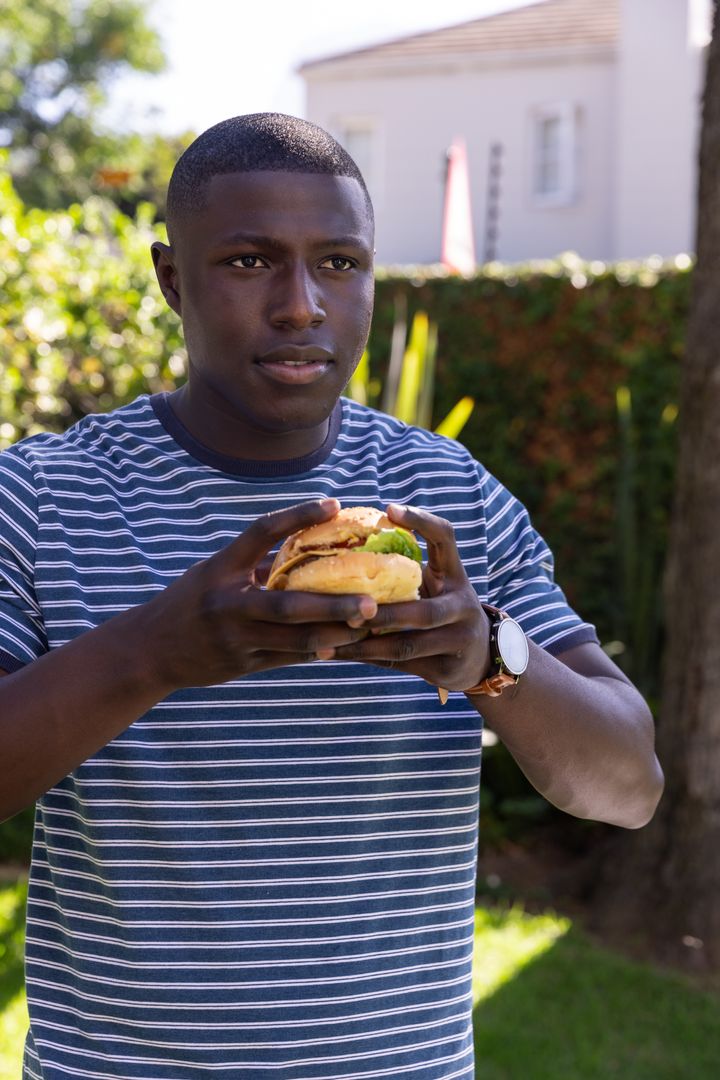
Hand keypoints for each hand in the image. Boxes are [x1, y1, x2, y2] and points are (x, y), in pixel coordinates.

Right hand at [138, 498, 377, 690]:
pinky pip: (287, 658)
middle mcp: (228, 602)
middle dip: (332, 603)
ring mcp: (235, 637)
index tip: (334, 503)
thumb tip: (310, 545)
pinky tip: (345, 646)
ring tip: (369, 626)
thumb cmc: (189, 602)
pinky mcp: (241, 663)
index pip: (262, 532)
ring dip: (335, 633)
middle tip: (371, 599)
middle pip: (288, 603)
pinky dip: (317, 650)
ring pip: (294, 638)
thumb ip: (257, 563)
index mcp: (220, 567)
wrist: (150, 650)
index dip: (298, 515)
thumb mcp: (214, 573)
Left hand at [321, 504, 490, 692]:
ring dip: (364, 644)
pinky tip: (335, 654)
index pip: (446, 539)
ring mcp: (458, 641)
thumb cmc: (442, 609)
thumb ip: (406, 572)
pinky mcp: (446, 670)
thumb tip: (346, 546)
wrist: (480, 656)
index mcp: (456, 576)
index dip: (421, 522)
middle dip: (383, 613)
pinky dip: (366, 658)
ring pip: (406, 646)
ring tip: (327, 641)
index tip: (389, 509)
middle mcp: (462, 607)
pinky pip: (399, 665)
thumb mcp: (437, 585)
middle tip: (346, 609)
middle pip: (424, 612)